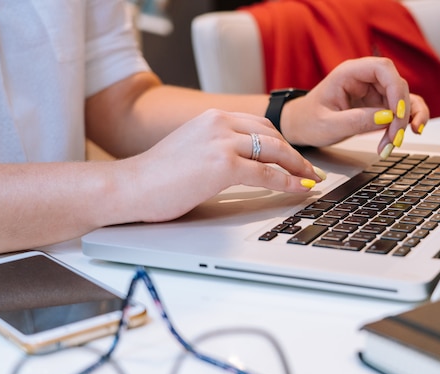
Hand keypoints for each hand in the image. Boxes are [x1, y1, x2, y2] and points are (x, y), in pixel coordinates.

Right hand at [121, 109, 324, 222]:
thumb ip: (217, 147)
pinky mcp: (223, 165)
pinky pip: (267, 174)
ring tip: (309, 180)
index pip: (260, 126)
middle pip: (273, 136)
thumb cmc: (156, 177)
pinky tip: (299, 189)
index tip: (295, 157)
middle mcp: (219, 123)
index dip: (283, 143)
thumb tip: (245, 162)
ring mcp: (221, 142)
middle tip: (310, 170)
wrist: (129, 187)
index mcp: (212, 118)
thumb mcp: (192, 149)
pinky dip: (288, 182)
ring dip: (298, 167)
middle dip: (296, 155)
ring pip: (275, 151)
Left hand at [280, 57, 429, 156]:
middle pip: (396, 86)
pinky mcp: (378, 105)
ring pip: (402, 99)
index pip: (382, 69)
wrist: (301, 126)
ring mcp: (373, 91)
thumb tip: (387, 118)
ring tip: (398, 141)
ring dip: (406, 120)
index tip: (397, 113)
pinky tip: (408, 134)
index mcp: (349, 73)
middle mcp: (364, 78)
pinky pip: (399, 110)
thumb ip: (356, 121)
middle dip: (401, 113)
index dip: (395, 89)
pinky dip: (405, 123)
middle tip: (394, 138)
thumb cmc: (308, 121)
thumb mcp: (328, 125)